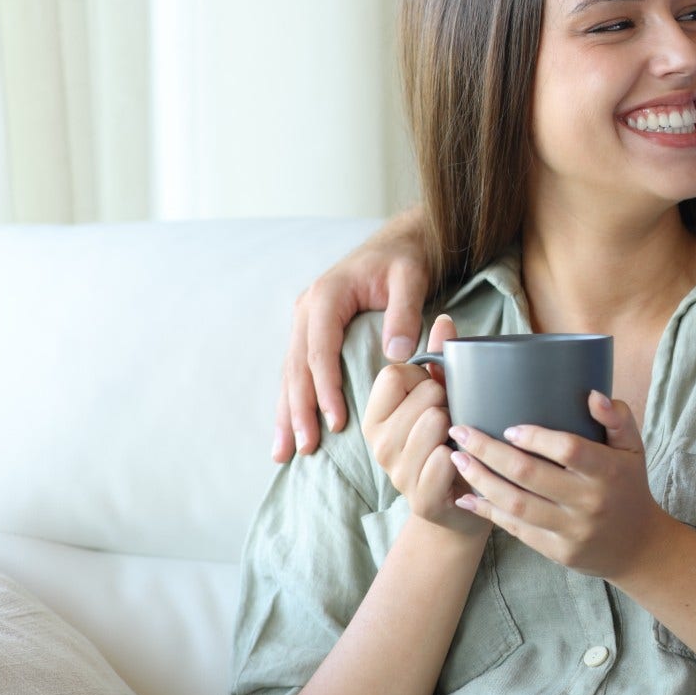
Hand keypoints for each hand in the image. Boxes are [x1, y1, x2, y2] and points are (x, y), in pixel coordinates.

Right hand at [276, 208, 430, 461]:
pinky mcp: (311, 331)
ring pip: (291, 373)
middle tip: (303, 449)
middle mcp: (308, 310)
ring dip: (287, 413)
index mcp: (327, 296)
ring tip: (284, 453)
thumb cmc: (405, 259)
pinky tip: (291, 428)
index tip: (337, 422)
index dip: (326, 389)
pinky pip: (298, 370)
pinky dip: (293, 400)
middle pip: (297, 368)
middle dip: (298, 411)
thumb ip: (404, 312)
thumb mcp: (411, 278)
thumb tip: (396, 353)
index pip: (320, 352)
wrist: (399, 241)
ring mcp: (305, 321)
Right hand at [361, 315, 486, 537]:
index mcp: (377, 416)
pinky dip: (462, 457)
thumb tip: (444, 319)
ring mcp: (397, 475)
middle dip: (448, 401)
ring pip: (433, 423)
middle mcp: (378, 444)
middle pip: (422, 395)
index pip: (393, 373)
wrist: (466, 504)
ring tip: (460, 441)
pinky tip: (464, 463)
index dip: (423, 377)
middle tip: (454, 422)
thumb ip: (441, 358)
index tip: (435, 394)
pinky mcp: (420, 500)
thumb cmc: (453, 440)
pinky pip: (442, 460)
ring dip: (458, 428)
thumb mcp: (445, 395)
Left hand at [446, 392, 673, 579]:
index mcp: (609, 471)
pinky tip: (466, 495)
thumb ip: (616, 418)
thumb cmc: (629, 486)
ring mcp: (572, 530)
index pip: (569, 450)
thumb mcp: (633, 449)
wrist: (637, 547)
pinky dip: (488, 511)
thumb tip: (591, 394)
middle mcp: (589, 502)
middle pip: (530, 475)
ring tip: (457, 458)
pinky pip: (516, 529)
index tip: (509, 427)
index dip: (537, 438)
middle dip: (488, 451)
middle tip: (460, 431)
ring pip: (516, 504)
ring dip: (481, 480)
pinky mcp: (557, 552)